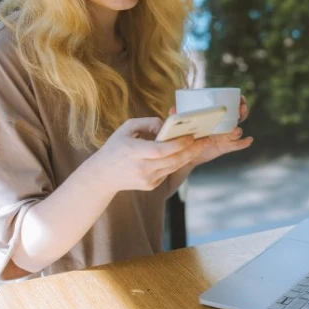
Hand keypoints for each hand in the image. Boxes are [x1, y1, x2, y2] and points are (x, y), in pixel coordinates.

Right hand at [81, 117, 207, 192]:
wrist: (103, 175)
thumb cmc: (116, 147)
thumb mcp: (127, 128)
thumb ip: (148, 122)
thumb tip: (166, 125)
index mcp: (132, 152)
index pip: (160, 150)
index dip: (178, 144)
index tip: (191, 136)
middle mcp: (141, 168)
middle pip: (172, 160)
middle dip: (191, 150)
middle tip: (205, 140)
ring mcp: (147, 179)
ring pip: (174, 167)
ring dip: (189, 156)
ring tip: (201, 145)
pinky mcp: (151, 186)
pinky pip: (169, 171)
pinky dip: (177, 162)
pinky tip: (186, 153)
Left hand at [170, 95, 252, 166]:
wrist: (186, 153)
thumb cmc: (186, 134)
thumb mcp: (182, 123)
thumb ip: (178, 116)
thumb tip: (173, 109)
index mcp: (217, 117)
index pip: (231, 107)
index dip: (238, 102)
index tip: (241, 97)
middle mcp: (224, 126)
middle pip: (238, 117)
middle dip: (242, 112)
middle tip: (242, 108)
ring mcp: (225, 137)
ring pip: (237, 131)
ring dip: (239, 129)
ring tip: (236, 130)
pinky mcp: (225, 147)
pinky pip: (237, 145)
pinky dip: (244, 143)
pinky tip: (249, 140)